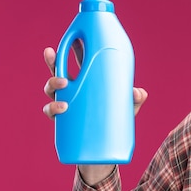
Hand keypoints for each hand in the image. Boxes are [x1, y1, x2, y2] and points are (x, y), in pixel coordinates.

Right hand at [41, 46, 147, 185]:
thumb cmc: (114, 121)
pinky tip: (62, 106)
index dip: (72, 48)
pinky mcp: (62, 121)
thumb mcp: (128, 108)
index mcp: (86, 82)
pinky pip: (50, 112)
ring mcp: (64, 104)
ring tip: (64, 85)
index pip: (77, 62)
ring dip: (53, 84)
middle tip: (56, 54)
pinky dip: (52, 107)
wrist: (104, 152)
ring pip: (51, 90)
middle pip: (57, 72)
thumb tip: (139, 93)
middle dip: (54, 63)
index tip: (73, 38)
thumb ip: (135, 98)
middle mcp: (72, 91)